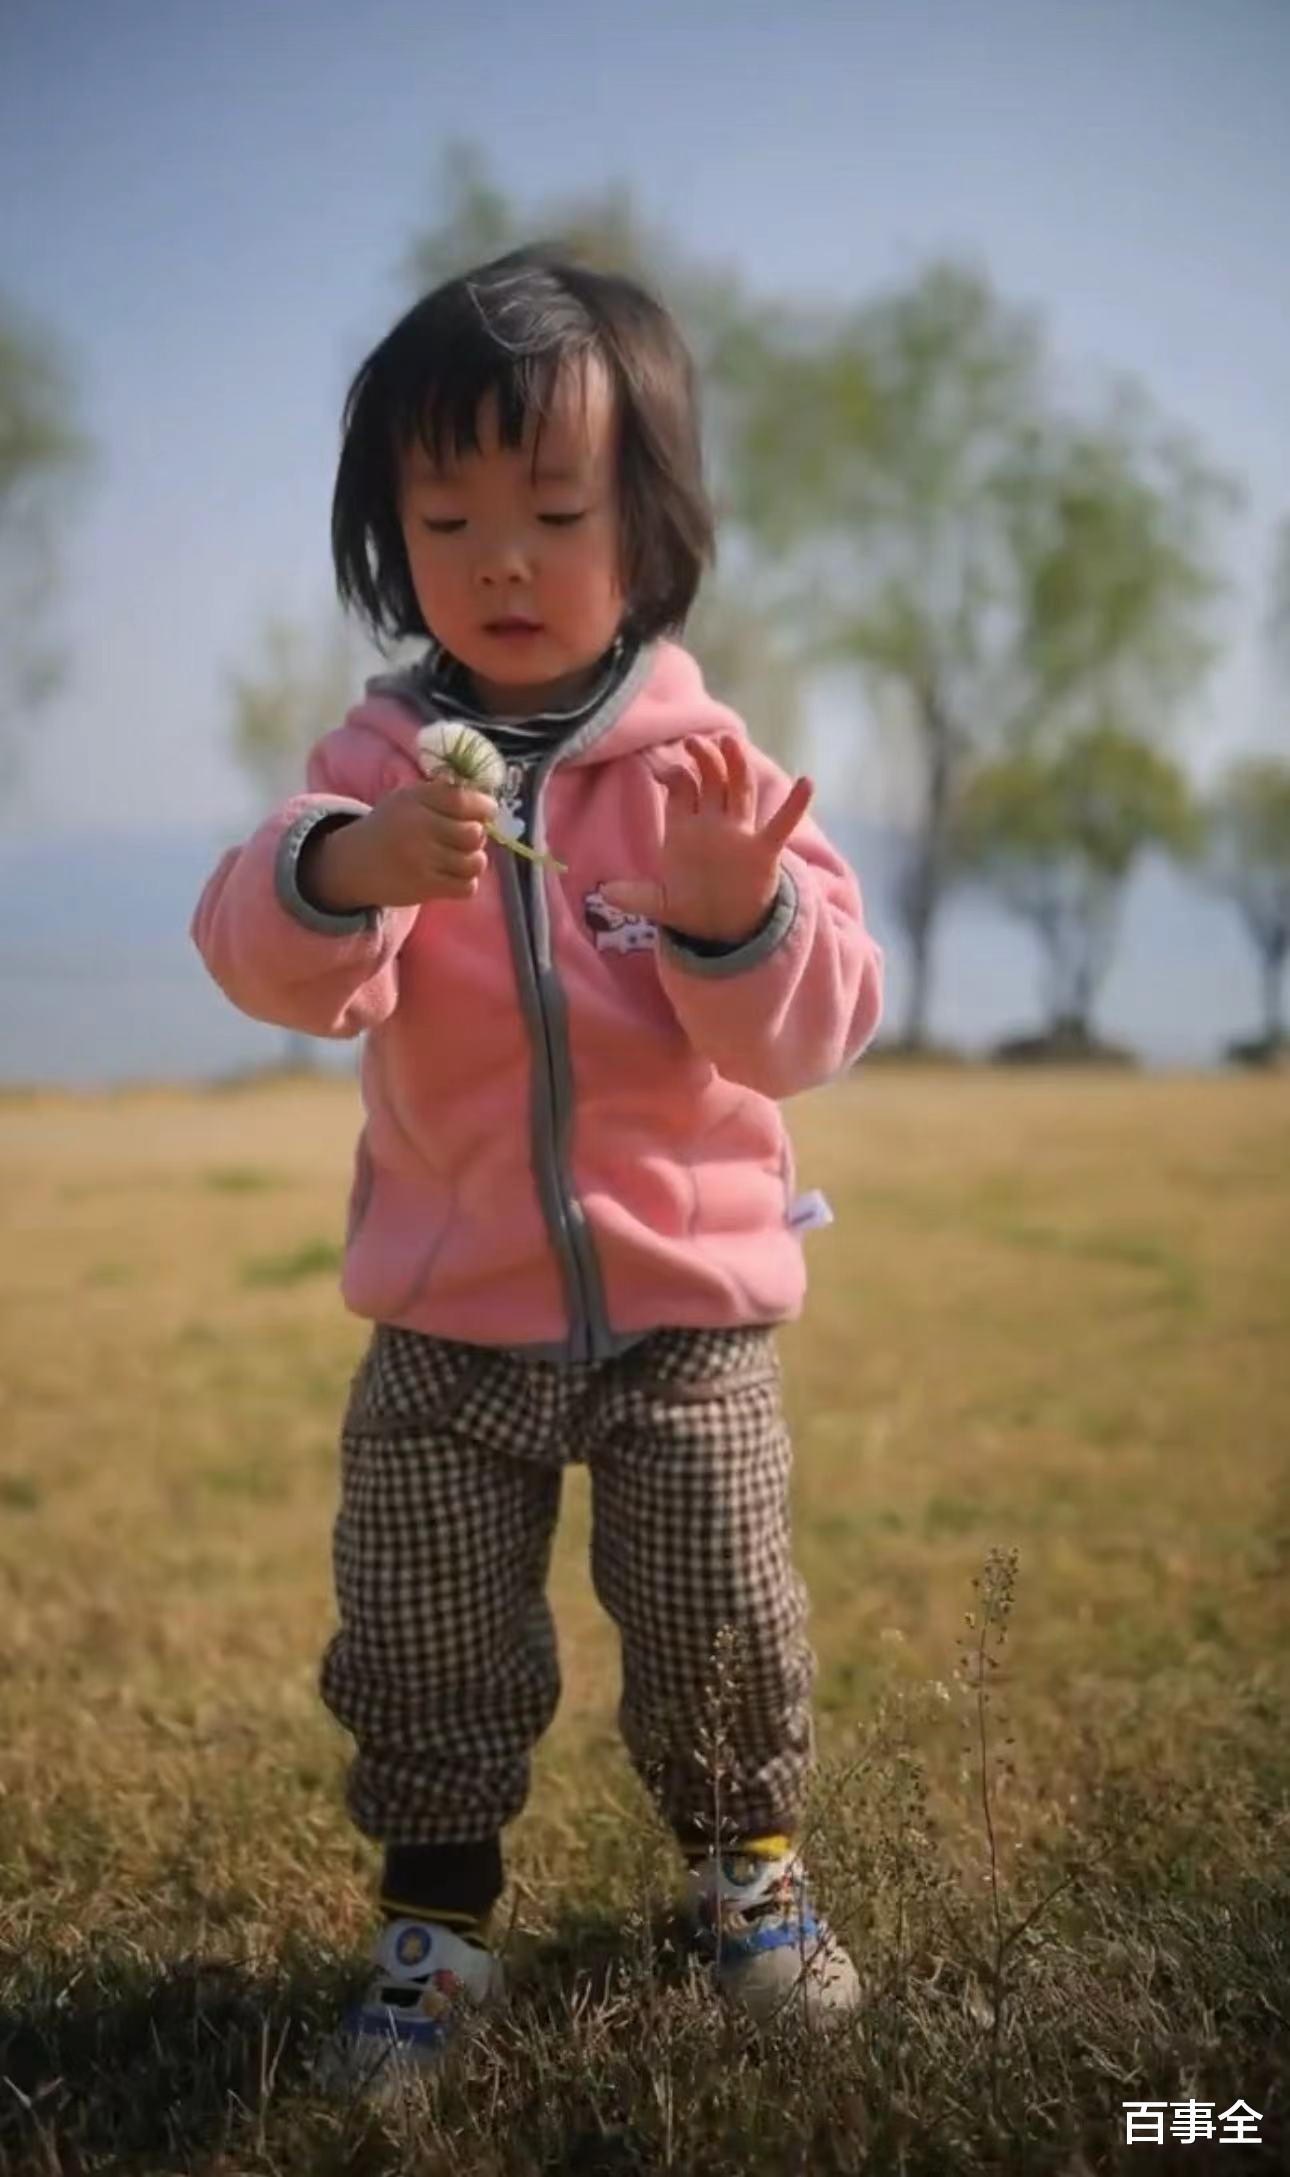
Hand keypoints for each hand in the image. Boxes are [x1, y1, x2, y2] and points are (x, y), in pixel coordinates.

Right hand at [300, 777, 498, 911]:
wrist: (352, 864)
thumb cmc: (389, 827)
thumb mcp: (407, 799)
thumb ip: (442, 795)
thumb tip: (486, 801)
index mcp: (415, 799)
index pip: (463, 800)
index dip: (484, 806)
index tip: (486, 811)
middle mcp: (418, 827)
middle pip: (474, 834)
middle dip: (478, 836)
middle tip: (467, 838)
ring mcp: (421, 859)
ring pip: (475, 862)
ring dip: (474, 861)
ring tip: (461, 858)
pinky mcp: (423, 888)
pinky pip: (467, 887)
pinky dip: (467, 883)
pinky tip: (454, 876)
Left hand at [601, 734, 812, 943]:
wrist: (722, 928)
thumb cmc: (691, 905)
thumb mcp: (661, 903)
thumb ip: (635, 896)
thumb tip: (604, 893)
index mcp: (685, 827)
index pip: (680, 789)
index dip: (673, 773)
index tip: (660, 763)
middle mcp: (713, 824)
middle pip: (710, 780)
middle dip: (704, 759)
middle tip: (694, 740)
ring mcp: (740, 834)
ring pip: (739, 790)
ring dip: (736, 766)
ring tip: (732, 743)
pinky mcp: (763, 851)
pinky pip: (780, 825)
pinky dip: (794, 806)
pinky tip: (807, 783)